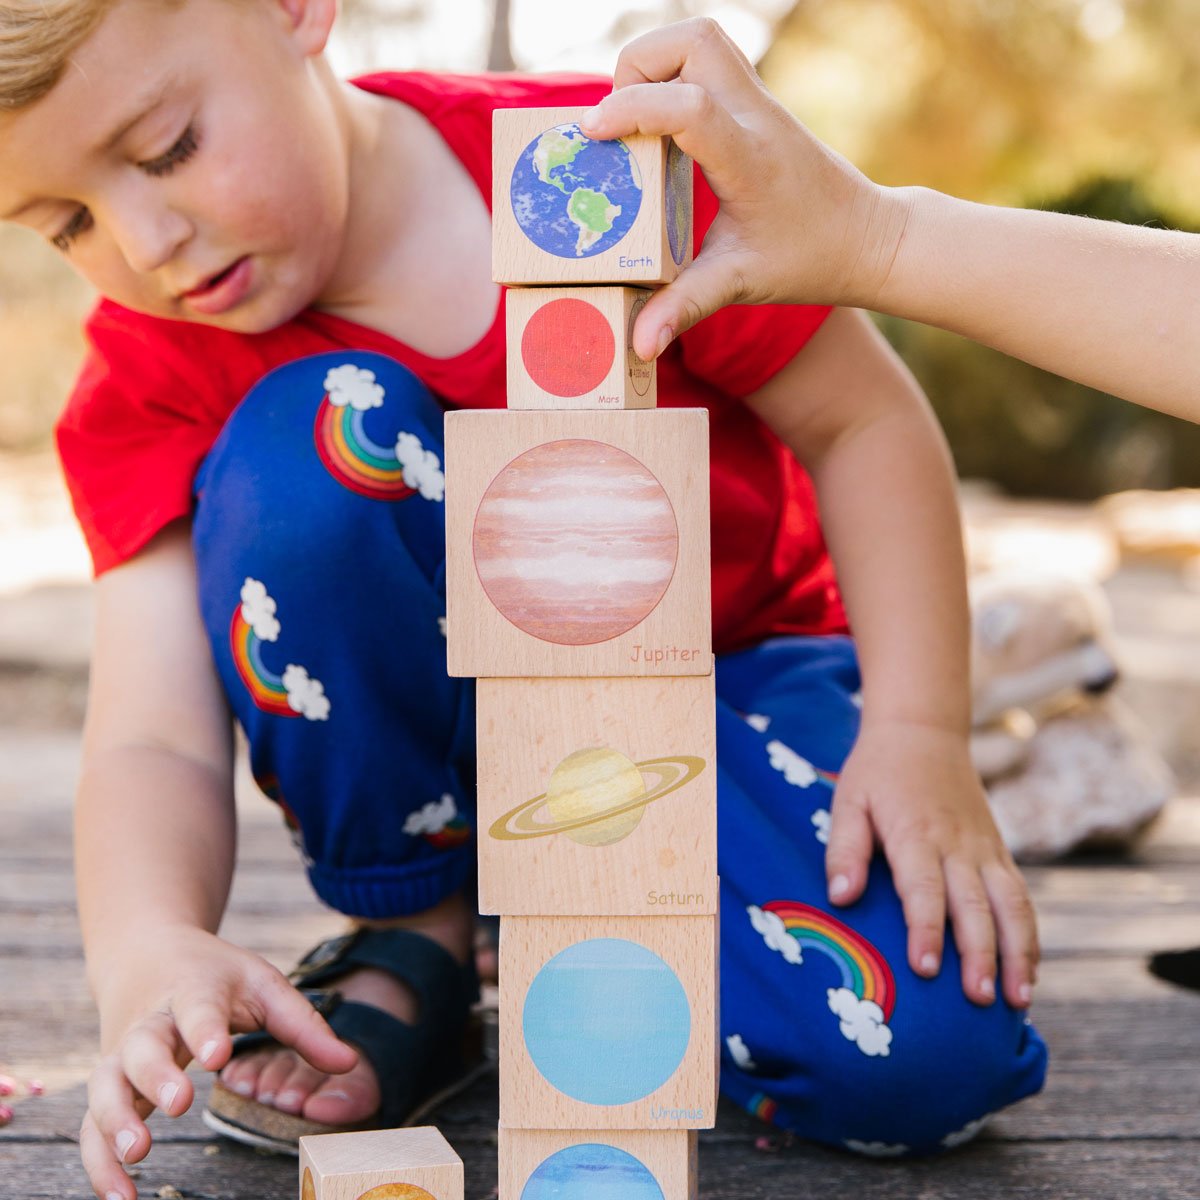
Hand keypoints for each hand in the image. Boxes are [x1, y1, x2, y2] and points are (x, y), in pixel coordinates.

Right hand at [80, 926, 356, 1199]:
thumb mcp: (264, 985)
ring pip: (106, 1088)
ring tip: (138, 1157)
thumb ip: (304, 1025)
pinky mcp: (110, 1085)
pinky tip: (119, 1195)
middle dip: (156, 1075)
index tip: (216, 1054)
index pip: (198, 1007)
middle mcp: (150, 1023)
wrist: (149, 956)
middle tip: (177, 1104)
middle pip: (142, 1047)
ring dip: (116, 1124)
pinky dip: (99, 1160)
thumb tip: (349, 1064)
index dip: (206, 1029)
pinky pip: (93, 1125)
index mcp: (194, 991)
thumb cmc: (215, 976)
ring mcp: (122, 1055)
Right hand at [579, 17, 911, 359]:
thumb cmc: (807, 261)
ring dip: (654, 64)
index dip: (633, 108)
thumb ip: (685, 307)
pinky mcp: (757, 102)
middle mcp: (756, 116)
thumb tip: (639, 345)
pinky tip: (663, 128)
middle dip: (636, 69)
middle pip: (692, 41)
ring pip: (700, 38)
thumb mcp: (740, 286)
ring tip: (636, 120)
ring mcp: (760, 101)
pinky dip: (673, 75)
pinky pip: (708, 61)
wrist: (867, 239)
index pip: (689, 106)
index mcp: (750, 158)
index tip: (593, 134)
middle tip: (618, 125)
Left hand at [825, 720, 1038, 1008]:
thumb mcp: (848, 800)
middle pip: (974, 905)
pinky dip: (1030, 935)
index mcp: (915, 834)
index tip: (925, 969)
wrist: (924, 731)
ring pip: (1011, 904)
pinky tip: (1030, 972)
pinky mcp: (999, 852)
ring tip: (1019, 1001)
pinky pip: (1021, 897)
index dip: (925, 929)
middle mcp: (957, 845)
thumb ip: (845, 849)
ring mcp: (984, 849)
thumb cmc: (877, 772)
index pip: (923, 888)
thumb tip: (841, 897)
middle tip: (980, 1000)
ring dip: (1018, 953)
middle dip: (980, 954)